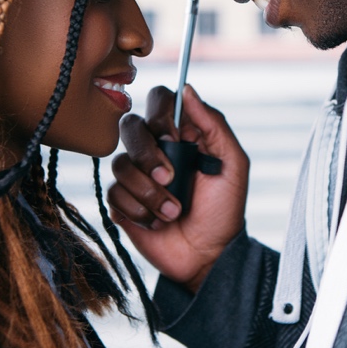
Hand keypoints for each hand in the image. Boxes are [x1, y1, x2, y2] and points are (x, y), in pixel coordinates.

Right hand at [108, 84, 248, 291]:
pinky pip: (113, 193)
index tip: (174, 136)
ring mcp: (136, 175)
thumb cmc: (224, 210)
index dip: (160, 114)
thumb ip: (214, 124)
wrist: (208, 257)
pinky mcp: (122, 201)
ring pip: (120, 163)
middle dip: (148, 154)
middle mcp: (155, 150)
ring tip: (173, 211)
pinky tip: (157, 222)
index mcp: (181, 134)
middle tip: (170, 178)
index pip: (158, 101)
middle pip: (130, 126)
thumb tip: (187, 90)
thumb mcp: (233, 165)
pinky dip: (138, 209)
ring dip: (148, 191)